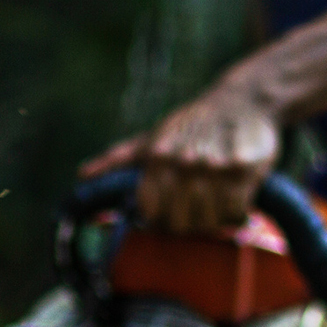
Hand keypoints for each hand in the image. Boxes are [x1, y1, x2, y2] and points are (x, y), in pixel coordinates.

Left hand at [78, 82, 280, 233]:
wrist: (240, 101)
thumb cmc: (190, 125)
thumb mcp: (150, 138)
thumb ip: (118, 159)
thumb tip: (83, 174)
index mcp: (157, 155)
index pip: (151, 210)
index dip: (159, 220)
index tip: (168, 217)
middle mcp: (183, 160)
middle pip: (180, 221)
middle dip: (187, 225)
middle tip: (195, 217)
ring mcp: (214, 164)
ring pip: (208, 219)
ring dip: (212, 221)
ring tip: (215, 208)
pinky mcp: (243, 166)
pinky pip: (235, 209)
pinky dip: (234, 214)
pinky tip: (234, 202)